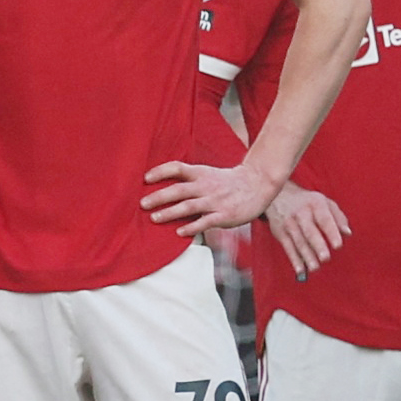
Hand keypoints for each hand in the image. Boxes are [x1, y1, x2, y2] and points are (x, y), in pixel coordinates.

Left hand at [139, 158, 278, 235]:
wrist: (258, 184)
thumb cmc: (229, 182)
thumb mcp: (209, 174)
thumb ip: (190, 179)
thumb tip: (165, 188)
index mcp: (201, 173)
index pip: (177, 168)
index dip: (160, 172)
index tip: (145, 178)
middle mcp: (206, 186)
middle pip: (179, 189)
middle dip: (159, 196)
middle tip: (143, 204)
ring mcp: (215, 201)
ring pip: (188, 206)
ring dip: (170, 212)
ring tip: (155, 218)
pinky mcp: (224, 215)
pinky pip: (205, 222)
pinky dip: (192, 227)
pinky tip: (180, 232)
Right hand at [263, 185, 347, 278]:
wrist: (279, 195)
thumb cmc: (308, 202)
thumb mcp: (325, 203)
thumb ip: (338, 218)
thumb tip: (348, 233)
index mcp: (316, 204)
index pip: (325, 219)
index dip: (332, 232)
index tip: (338, 245)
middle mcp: (301, 213)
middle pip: (309, 231)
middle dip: (317, 245)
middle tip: (325, 258)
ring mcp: (289, 223)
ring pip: (299, 241)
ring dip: (307, 256)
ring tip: (315, 268)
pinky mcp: (280, 232)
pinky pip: (288, 248)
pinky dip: (294, 260)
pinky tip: (301, 270)